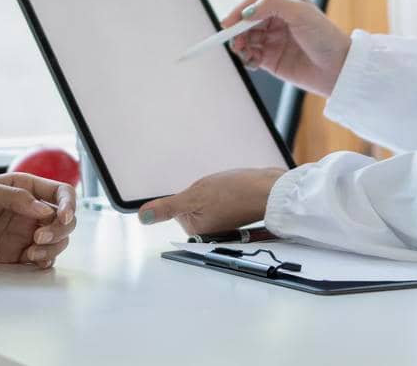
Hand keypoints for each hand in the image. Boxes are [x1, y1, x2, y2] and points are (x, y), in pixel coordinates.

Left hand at [0, 173, 77, 268]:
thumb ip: (14, 197)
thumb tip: (43, 209)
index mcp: (25, 188)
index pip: (60, 193)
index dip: (69, 204)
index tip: (62, 217)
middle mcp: (29, 211)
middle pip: (64, 220)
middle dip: (60, 230)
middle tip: (39, 237)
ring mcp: (24, 233)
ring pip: (57, 241)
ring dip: (53, 247)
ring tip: (33, 252)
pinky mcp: (15, 254)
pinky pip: (41, 259)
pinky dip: (45, 261)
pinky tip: (33, 260)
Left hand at [138, 168, 284, 236]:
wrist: (273, 189)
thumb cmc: (238, 192)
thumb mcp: (195, 195)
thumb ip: (168, 207)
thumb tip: (142, 217)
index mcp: (196, 230)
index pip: (177, 208)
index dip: (187, 193)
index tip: (200, 191)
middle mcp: (209, 230)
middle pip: (192, 203)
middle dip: (200, 190)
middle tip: (215, 187)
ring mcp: (223, 221)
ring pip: (206, 199)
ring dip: (213, 188)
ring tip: (226, 186)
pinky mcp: (235, 212)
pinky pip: (221, 198)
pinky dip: (224, 189)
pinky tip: (234, 187)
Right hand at [224, 0, 351, 95]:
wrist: (339, 70)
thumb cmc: (325, 38)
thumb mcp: (301, 13)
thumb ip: (272, 4)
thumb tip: (246, 11)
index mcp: (284, 5)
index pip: (254, 3)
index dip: (239, 11)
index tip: (229, 22)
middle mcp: (277, 21)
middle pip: (246, 22)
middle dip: (236, 30)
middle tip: (233, 41)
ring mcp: (273, 41)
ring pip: (246, 39)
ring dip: (240, 45)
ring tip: (244, 52)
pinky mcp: (272, 60)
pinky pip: (251, 57)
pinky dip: (246, 58)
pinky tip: (252, 61)